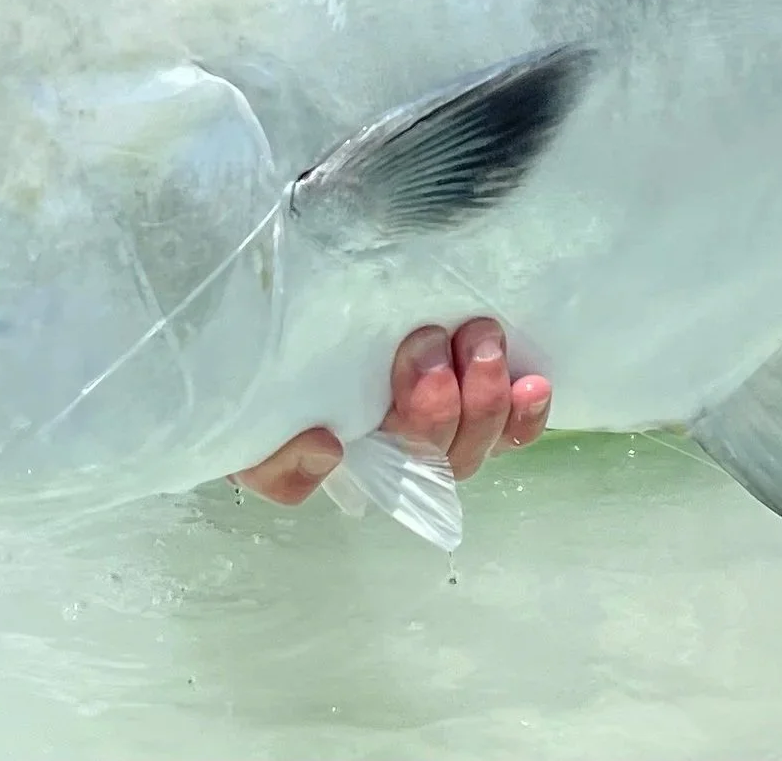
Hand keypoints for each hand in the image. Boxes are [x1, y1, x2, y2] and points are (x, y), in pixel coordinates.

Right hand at [229, 317, 551, 504]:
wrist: (278, 306)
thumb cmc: (263, 360)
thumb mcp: (249, 419)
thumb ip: (271, 456)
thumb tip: (327, 451)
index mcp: (349, 451)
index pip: (390, 476)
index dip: (405, 434)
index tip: (405, 372)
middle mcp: (399, 444)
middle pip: (441, 458)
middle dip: (440, 406)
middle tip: (428, 341)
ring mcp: (444, 418)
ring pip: (479, 441)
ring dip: (483, 395)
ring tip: (478, 338)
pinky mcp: (476, 390)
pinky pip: (513, 426)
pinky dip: (524, 412)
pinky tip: (532, 384)